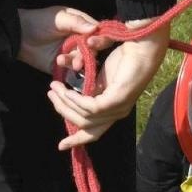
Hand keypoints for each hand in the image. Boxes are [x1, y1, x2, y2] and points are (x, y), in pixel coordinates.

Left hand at [16, 5, 101, 74]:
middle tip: (83, 54)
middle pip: (93, 48)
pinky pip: (72, 69)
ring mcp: (72, 52)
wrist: (19, 36)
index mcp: (81, 24)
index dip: (100, 37)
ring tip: (65, 60)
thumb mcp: (59, 18)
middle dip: (89, 52)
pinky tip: (59, 61)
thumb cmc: (39, 21)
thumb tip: (96, 27)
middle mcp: (79, 39)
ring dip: (78, 61)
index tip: (93, 42)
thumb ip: (77, 22)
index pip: (98, 31)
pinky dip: (68, 66)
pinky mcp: (63, 64)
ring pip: (84, 60)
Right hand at [47, 19, 168, 149]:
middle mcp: (117, 113)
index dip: (76, 140)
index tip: (60, 146)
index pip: (94, 132)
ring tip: (54, 87)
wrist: (141, 46)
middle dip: (63, 111)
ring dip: (65, 102)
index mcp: (114, 110)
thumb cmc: (124, 58)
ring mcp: (118, 108)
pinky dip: (75, 100)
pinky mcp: (117, 100)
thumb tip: (70, 95)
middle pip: (85, 126)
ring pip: (84, 117)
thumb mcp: (102, 77)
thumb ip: (90, 89)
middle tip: (50, 94)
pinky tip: (67, 90)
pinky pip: (90, 107)